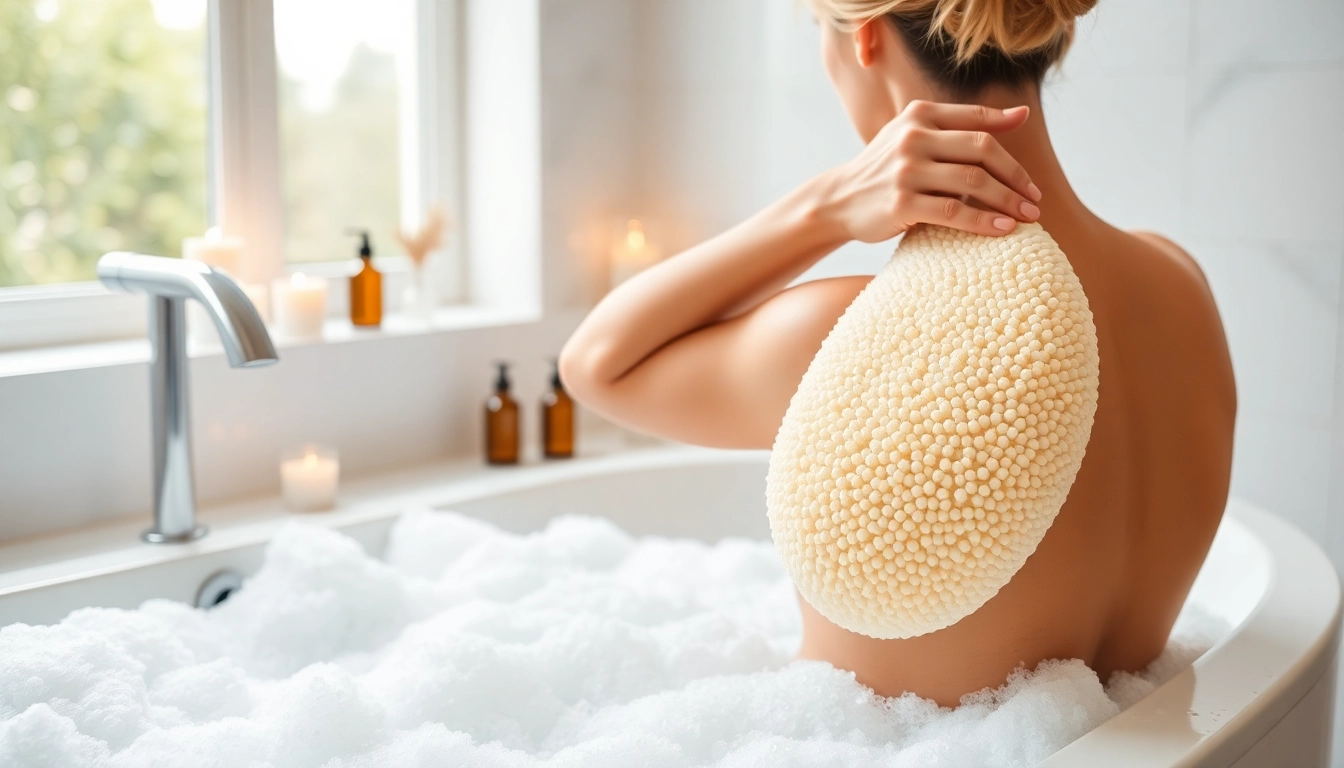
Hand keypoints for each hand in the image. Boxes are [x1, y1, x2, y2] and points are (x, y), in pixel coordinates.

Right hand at [822, 101, 1042, 242]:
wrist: (840, 199)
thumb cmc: (888, 168)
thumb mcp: (918, 135)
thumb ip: (964, 125)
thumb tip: (1021, 114)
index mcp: (920, 114)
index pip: (978, 122)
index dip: (1012, 151)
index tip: (1031, 180)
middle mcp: (913, 137)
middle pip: (982, 151)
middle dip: (1015, 178)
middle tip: (1034, 201)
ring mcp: (906, 170)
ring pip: (972, 182)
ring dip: (1006, 201)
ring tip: (1026, 218)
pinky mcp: (900, 203)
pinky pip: (953, 211)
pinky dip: (982, 221)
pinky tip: (1001, 230)